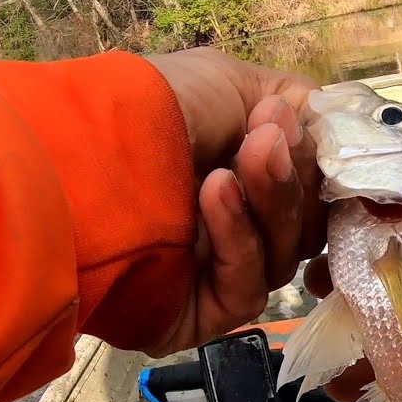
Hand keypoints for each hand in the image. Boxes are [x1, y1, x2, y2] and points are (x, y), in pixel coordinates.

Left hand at [142, 47, 326, 356]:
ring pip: (285, 255)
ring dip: (267, 203)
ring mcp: (219, 274)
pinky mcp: (203, 316)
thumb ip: (298, 108)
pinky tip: (212, 196)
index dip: (328, 171)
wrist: (69, 161)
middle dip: (291, 179)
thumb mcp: (233, 84)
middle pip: (309, 224)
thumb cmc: (147, 112)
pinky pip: (248, 286)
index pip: (317, 189)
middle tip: (264, 140)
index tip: (329, 142)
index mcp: (245, 174)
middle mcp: (237, 226)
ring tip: (231, 165)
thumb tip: (332, 133)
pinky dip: (237, 237)